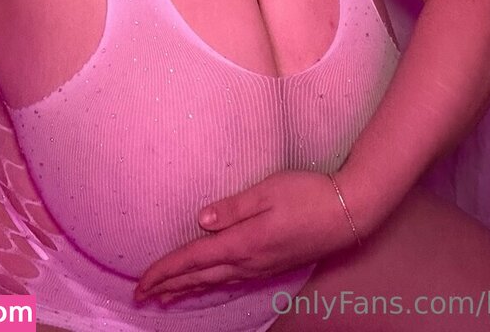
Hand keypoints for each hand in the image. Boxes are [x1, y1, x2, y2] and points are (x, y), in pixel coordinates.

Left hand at [134, 170, 359, 304]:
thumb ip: (233, 207)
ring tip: (166, 297)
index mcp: (243, 242)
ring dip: (188, 289)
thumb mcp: (267, 191)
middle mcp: (249, 261)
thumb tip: (200, 221)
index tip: (141, 282)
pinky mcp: (273, 265)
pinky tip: (209, 285)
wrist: (348, 212)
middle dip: (169, 286)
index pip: (195, 260)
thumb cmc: (308, 194)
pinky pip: (233, 281)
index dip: (166, 271)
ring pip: (216, 283)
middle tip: (141, 296)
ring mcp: (262, 267)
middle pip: (201, 277)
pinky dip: (212, 285)